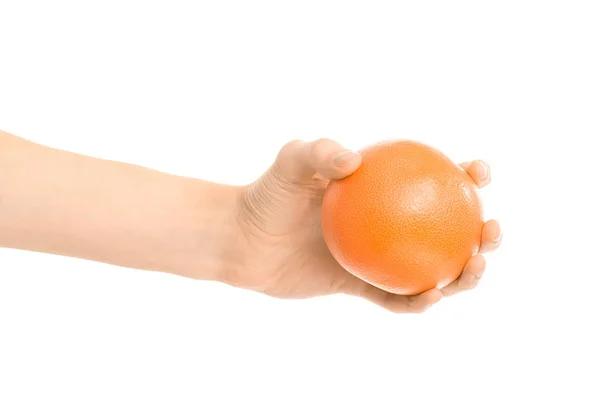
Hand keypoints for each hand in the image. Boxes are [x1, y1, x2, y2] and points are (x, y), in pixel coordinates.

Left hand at [231, 139, 501, 312]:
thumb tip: (354, 158)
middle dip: (483, 231)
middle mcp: (386, 224)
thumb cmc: (267, 196)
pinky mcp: (361, 287)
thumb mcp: (290, 164)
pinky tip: (431, 296)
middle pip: (447, 229)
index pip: (433, 180)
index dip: (466, 175)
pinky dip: (418, 301)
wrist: (243, 240)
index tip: (479, 172)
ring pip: (433, 268)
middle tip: (491, 230)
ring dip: (463, 274)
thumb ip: (318, 152)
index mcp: (380, 192)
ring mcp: (377, 257)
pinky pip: (396, 298)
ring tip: (474, 268)